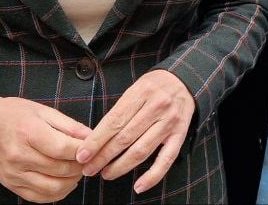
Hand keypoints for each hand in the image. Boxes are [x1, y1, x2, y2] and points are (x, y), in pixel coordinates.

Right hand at [0, 91, 92, 202]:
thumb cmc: (12, 114)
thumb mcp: (42, 110)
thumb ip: (68, 125)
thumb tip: (91, 137)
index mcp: (28, 132)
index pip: (63, 149)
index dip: (83, 151)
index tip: (91, 148)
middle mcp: (19, 156)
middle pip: (60, 169)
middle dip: (80, 166)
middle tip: (86, 159)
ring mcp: (14, 173)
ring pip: (53, 187)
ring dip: (72, 181)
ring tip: (76, 170)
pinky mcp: (11, 185)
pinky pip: (39, 197)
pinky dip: (57, 193)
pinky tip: (64, 182)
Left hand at [76, 69, 194, 193]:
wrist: (184, 81)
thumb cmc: (154, 86)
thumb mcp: (135, 88)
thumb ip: (120, 110)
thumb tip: (97, 138)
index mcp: (141, 92)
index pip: (114, 121)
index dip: (96, 140)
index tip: (82, 155)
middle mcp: (156, 107)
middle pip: (125, 138)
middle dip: (103, 156)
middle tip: (89, 169)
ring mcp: (169, 122)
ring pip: (142, 150)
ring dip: (121, 166)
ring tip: (105, 174)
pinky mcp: (180, 135)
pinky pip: (166, 160)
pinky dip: (152, 176)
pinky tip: (139, 186)